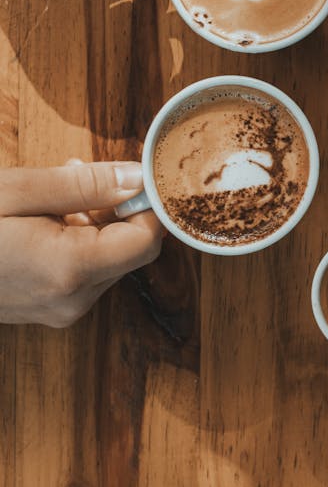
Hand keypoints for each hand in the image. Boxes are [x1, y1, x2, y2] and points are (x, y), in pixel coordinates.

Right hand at [0, 160, 162, 326]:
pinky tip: (47, 218)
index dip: (150, 205)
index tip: (138, 175)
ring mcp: (62, 311)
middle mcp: (74, 299)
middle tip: (80, 175)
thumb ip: (86, 186)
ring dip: (96, 222)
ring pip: (110, 259)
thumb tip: (138, 177)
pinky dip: (79, 241)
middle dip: (117, 208)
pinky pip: (86, 271)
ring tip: (54, 193)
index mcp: (70, 269)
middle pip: (132, 250)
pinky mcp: (52, 312)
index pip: (148, 240)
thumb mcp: (19, 190)